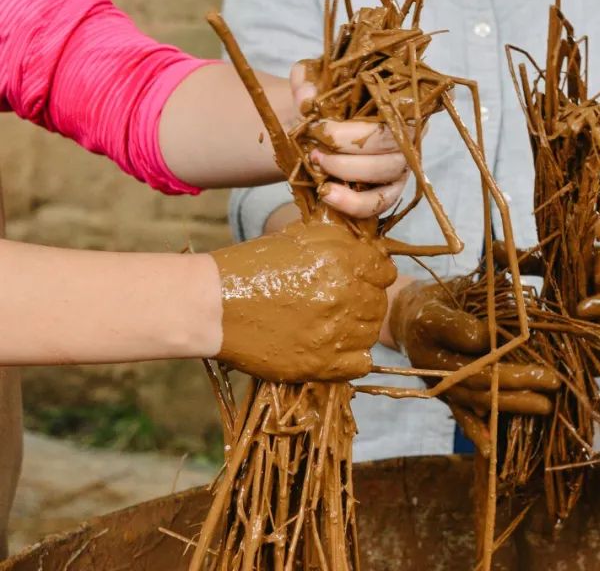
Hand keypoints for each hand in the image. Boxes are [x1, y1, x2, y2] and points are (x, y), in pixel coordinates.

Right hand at [210, 221, 395, 381]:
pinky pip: (361, 363)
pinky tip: (332, 346)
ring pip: (371, 332)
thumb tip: (371, 247)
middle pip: (379, 302)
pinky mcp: (322, 364)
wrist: (213, 304)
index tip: (357, 278)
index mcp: (342, 261)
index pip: (385, 271)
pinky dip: (352, 357)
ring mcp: (336, 332)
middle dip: (363, 300)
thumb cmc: (252, 265)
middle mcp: (345, 295)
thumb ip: (341, 239)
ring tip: (330, 323)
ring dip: (357, 327)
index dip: (372, 274)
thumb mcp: (300, 238)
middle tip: (337, 302)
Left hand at [289, 62, 409, 218]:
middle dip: (347, 151)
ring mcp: (402, 165)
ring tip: (318, 167)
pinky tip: (328, 195)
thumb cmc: (327, 102)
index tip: (319, 128)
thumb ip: (305, 80)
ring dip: (348, 172)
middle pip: (388, 147)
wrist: (321, 127)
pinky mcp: (391, 191)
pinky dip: (354, 203)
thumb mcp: (314, 81)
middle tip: (315, 150)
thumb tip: (306, 99)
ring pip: (385, 173)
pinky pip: (380, 203)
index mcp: (398, 104)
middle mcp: (407, 135)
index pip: (389, 118)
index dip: (354, 128)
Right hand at [388, 279, 559, 453]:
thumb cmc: (442, 298)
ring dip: (510, 404)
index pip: (462, 334)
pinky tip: (492, 448)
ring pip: (474, 397)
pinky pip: (460, 415)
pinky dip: (475, 432)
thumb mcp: (456, 286)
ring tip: (544, 406)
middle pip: (475, 373)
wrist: (410, 319)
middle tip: (550, 380)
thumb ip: (478, 293)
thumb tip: (496, 314)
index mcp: (429, 324)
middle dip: (515, 379)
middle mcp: (428, 358)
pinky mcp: (443, 396)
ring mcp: (436, 381)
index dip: (489, 339)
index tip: (524, 337)